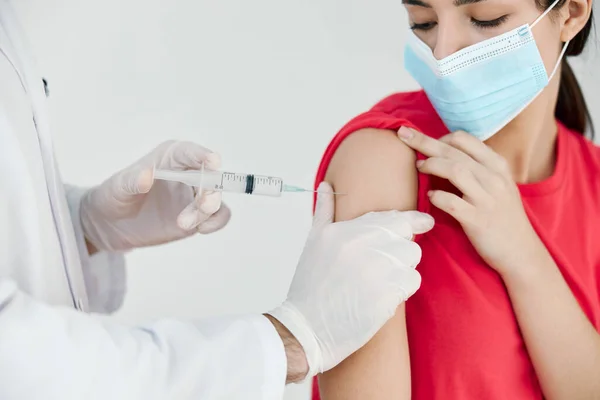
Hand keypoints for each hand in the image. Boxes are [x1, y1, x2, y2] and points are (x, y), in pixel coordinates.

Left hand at [80, 141, 230, 251]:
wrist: (113, 224)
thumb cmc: (115, 196)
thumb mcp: (118, 187)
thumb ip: (132, 180)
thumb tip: (147, 175)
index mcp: (171, 157)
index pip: (190, 152)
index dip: (203, 155)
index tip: (213, 161)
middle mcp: (188, 173)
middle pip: (210, 176)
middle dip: (211, 189)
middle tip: (203, 205)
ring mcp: (194, 195)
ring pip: (215, 198)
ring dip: (207, 210)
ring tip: (183, 224)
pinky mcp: (198, 216)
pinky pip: (218, 216)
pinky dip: (216, 222)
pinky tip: (202, 229)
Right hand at [268, 182, 433, 377]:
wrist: (307, 327)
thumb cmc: (310, 285)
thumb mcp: (313, 242)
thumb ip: (325, 211)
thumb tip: (328, 186)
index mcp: (344, 231)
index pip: (393, 218)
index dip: (415, 219)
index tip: (425, 221)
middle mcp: (361, 246)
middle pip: (407, 239)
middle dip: (401, 250)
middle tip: (383, 265)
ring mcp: (375, 271)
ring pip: (412, 260)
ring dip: (402, 269)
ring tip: (379, 281)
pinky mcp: (386, 295)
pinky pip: (412, 281)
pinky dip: (402, 289)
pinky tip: (382, 295)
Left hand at [398, 127, 544, 276]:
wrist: (521, 251)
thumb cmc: (503, 216)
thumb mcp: (498, 184)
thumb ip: (478, 167)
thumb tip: (445, 152)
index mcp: (497, 165)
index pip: (465, 139)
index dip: (441, 137)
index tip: (427, 144)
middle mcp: (494, 178)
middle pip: (453, 151)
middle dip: (424, 141)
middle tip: (403, 134)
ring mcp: (487, 199)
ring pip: (455, 170)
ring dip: (432, 165)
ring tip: (419, 167)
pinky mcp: (478, 220)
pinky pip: (453, 203)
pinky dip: (438, 197)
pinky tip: (430, 197)